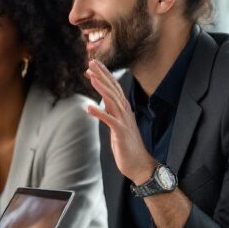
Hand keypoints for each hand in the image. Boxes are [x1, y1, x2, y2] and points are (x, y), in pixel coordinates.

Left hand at [84, 59, 155, 184]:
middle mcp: (125, 112)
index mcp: (124, 110)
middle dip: (102, 75)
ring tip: (91, 78)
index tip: (94, 64)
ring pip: (113, 101)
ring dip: (101, 88)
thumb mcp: (117, 125)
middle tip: (91, 62)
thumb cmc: (127, 146)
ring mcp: (124, 122)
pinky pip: (109, 121)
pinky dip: (99, 113)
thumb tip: (102, 104)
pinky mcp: (121, 133)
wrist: (140, 164)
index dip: (104, 75)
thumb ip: (111, 113)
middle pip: (113, 89)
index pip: (114, 88)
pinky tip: (88, 107)